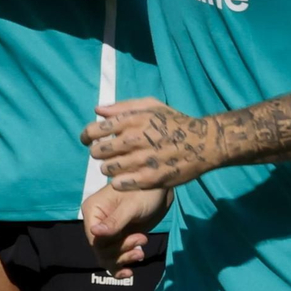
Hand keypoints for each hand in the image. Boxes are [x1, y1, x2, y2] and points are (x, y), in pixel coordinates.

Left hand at [81, 97, 214, 190]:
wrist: (203, 144)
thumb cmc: (174, 123)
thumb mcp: (152, 106)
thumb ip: (123, 106)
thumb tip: (98, 110)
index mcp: (133, 120)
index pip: (95, 130)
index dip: (87, 136)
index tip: (88, 140)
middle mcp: (135, 139)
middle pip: (98, 151)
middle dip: (97, 153)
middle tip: (103, 154)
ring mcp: (142, 160)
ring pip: (107, 169)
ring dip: (107, 168)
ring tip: (115, 166)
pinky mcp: (150, 178)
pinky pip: (120, 184)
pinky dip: (118, 182)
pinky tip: (125, 177)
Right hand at [81, 183, 169, 277]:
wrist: (159, 190)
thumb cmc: (144, 192)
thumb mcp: (131, 207)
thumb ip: (114, 222)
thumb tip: (94, 233)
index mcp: (92, 211)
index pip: (94, 239)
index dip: (110, 246)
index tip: (132, 241)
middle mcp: (96, 223)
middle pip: (100, 250)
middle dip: (121, 251)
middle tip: (142, 240)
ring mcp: (107, 232)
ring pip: (107, 257)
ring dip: (124, 258)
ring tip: (141, 252)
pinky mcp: (118, 239)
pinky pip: (113, 259)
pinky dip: (120, 267)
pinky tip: (130, 272)